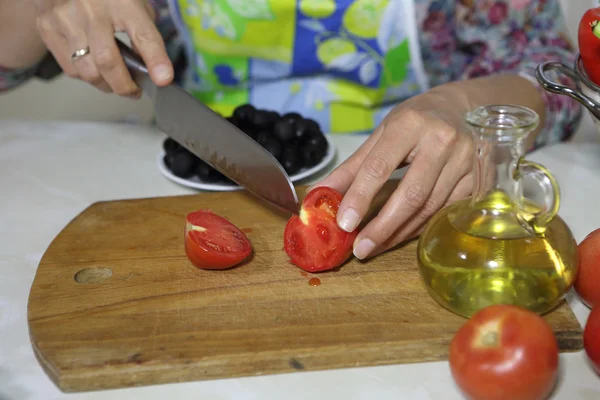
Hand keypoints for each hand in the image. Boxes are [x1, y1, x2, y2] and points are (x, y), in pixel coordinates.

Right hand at [33, 0, 172, 96]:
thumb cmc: (109, 1)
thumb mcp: (135, 10)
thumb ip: (145, 39)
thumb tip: (154, 74)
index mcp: (122, 2)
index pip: (143, 34)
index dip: (155, 60)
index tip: (163, 80)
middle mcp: (91, 8)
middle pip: (108, 61)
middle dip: (123, 86)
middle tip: (133, 91)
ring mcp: (65, 17)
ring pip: (87, 71)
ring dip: (105, 85)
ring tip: (114, 80)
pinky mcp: (47, 27)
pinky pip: (71, 68)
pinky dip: (86, 76)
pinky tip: (93, 66)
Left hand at [313, 85, 475, 259]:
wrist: (463, 108)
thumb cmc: (416, 121)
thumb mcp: (382, 134)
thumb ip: (353, 166)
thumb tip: (323, 194)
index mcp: (410, 124)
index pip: (380, 167)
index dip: (360, 197)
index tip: (344, 223)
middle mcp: (442, 140)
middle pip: (411, 195)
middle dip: (382, 227)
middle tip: (361, 249)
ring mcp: (466, 160)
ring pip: (429, 208)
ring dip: (399, 232)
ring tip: (375, 245)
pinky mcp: (480, 178)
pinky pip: (445, 212)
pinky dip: (420, 227)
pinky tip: (402, 235)